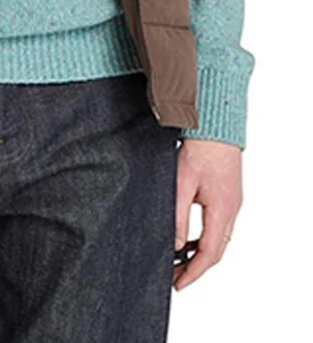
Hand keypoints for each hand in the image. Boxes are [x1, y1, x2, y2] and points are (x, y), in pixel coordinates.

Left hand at [173, 138, 242, 290]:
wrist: (215, 124)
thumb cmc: (199, 149)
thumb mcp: (181, 184)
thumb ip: (178, 217)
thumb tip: (175, 245)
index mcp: (222, 210)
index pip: (209, 254)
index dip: (193, 272)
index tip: (178, 284)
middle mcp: (232, 209)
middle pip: (216, 250)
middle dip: (196, 266)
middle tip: (175, 275)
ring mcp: (233, 202)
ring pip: (219, 238)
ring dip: (200, 252)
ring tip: (179, 259)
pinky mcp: (229, 194)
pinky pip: (219, 225)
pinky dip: (205, 237)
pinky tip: (189, 236)